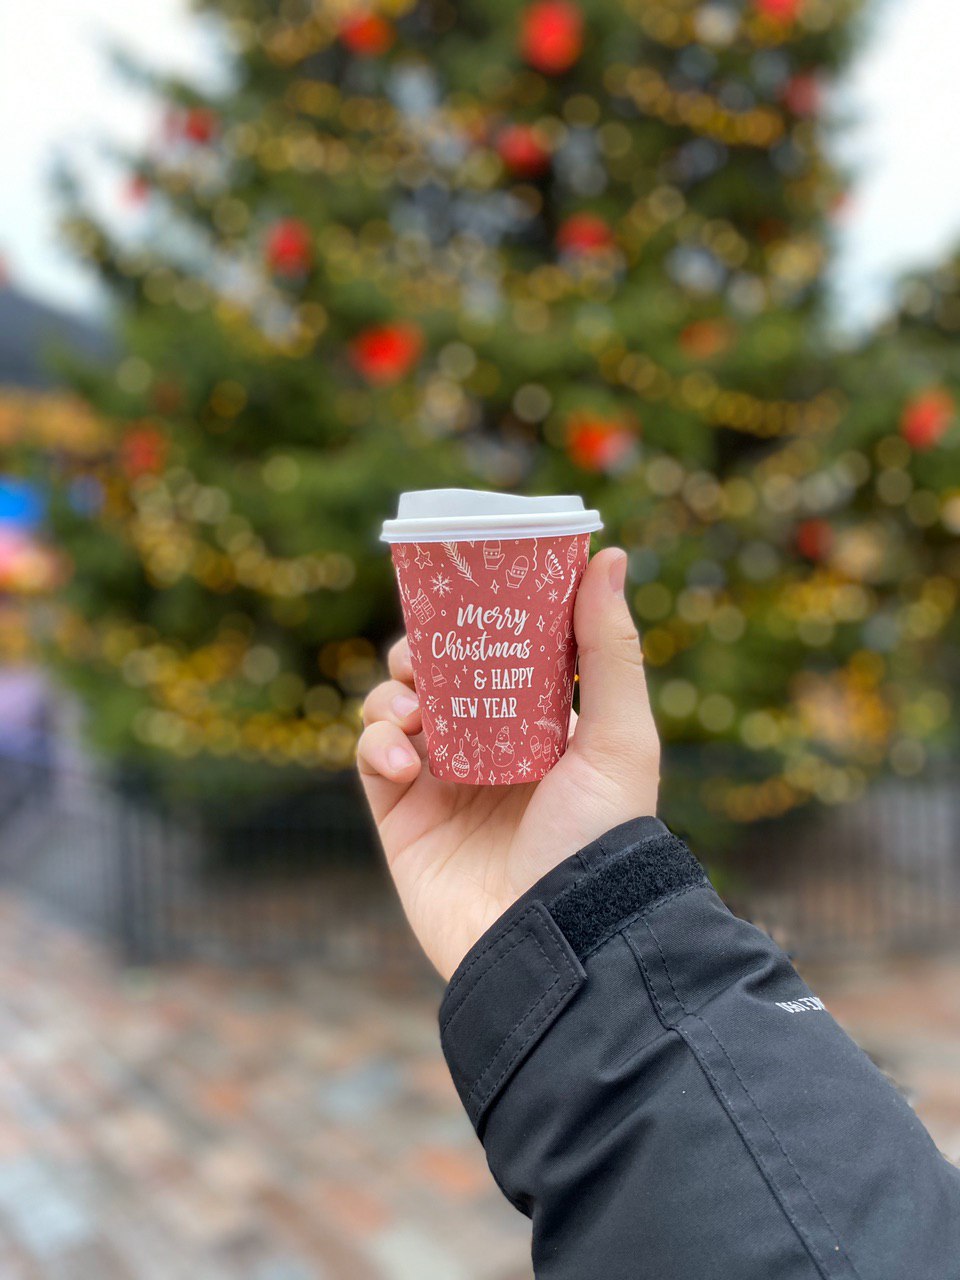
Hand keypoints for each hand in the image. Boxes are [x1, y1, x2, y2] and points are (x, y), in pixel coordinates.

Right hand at [357, 548, 660, 979]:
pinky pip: (373, 760)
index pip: (502, 655)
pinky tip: (405, 762)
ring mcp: (445, 785)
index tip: (463, 587)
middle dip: (425, 652)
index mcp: (544, 728)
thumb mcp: (619, 736)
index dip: (480, 619)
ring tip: (414, 711)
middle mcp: (492, 751)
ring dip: (394, 695)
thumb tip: (610, 555)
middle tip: (424, 651)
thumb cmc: (599, 839)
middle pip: (441, 676)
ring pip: (398, 709)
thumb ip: (609, 648)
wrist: (555, 944)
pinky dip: (377, 745)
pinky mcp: (403, 820)